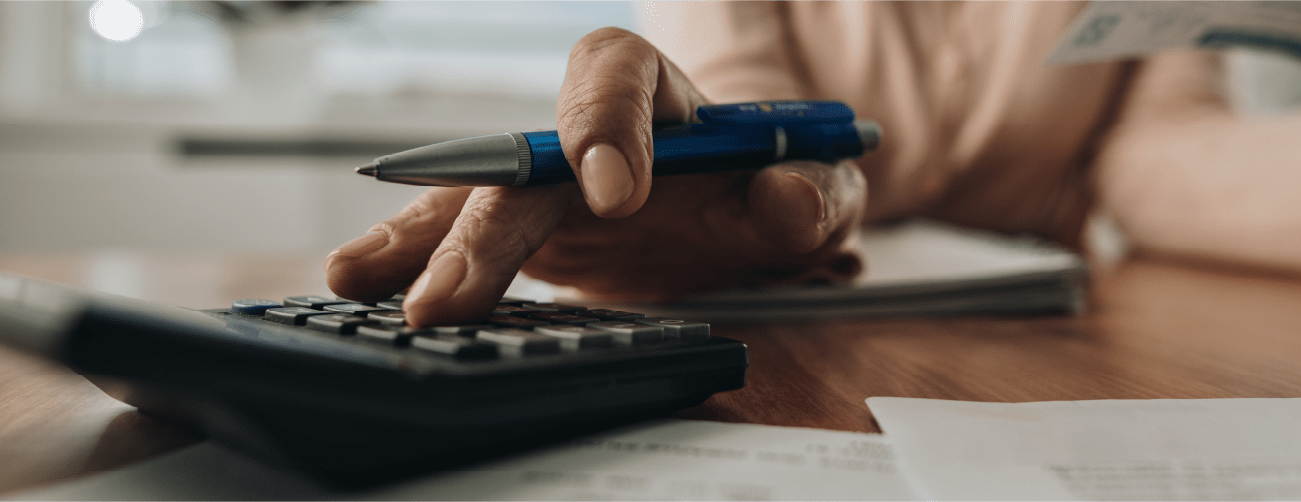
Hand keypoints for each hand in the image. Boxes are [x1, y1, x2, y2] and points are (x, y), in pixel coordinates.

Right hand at [323, 28, 866, 326]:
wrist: (736, 217)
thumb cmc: (768, 183)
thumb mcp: (815, 186)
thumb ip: (811, 188)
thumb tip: (785, 195)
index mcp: (657, 90)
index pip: (617, 74)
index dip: (607, 124)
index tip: (614, 192)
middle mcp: (584, 125)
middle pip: (523, 158)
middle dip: (487, 227)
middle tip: (456, 293)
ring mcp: (545, 182)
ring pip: (473, 200)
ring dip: (420, 244)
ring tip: (358, 281)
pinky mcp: (524, 231)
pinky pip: (459, 241)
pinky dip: (412, 263)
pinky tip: (363, 287)